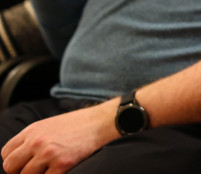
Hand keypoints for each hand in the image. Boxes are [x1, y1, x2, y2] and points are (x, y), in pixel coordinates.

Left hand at [0, 101, 118, 173]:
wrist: (101, 122)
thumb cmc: (77, 123)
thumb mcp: (49, 125)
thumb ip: (32, 139)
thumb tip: (20, 158)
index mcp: (32, 131)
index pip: (6, 153)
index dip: (13, 161)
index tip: (23, 164)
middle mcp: (36, 142)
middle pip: (10, 167)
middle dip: (18, 172)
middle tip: (33, 171)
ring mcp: (48, 153)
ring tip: (49, 169)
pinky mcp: (62, 164)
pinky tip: (59, 170)